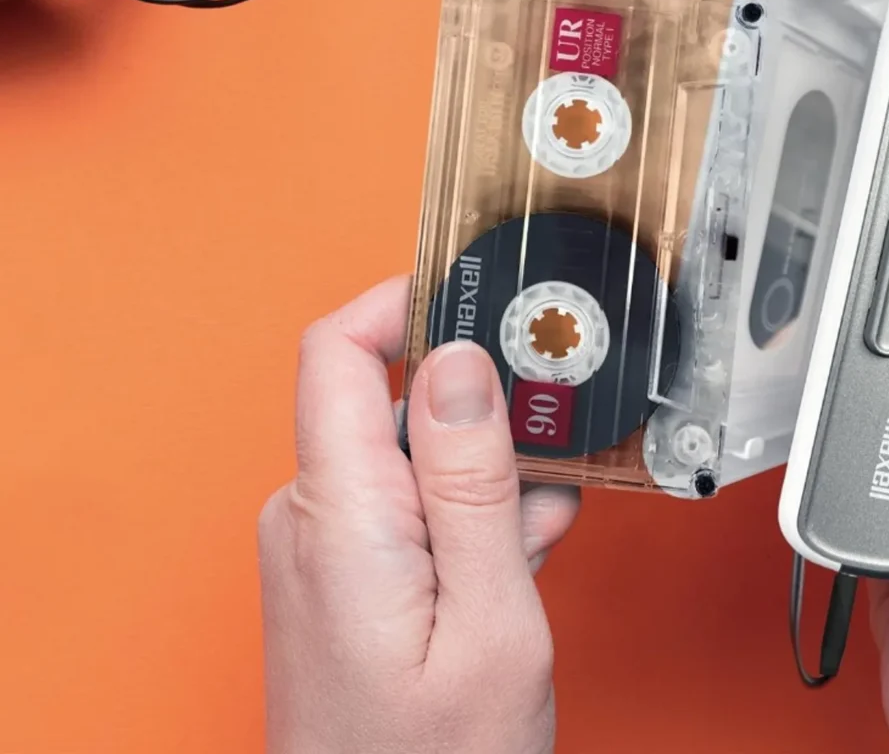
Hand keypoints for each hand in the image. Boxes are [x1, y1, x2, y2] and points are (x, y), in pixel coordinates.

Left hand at [259, 277, 579, 753]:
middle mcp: (313, 518)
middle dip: (481, 406)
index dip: (407, 301)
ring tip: (541, 522)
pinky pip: (406, 503)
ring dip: (485, 469)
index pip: (339, 349)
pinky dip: (467, 510)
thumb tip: (458, 361)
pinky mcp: (341, 574)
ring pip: (411, 454)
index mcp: (339, 514)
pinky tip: (516, 550)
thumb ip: (471, 482)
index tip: (481, 294)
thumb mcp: (487, 619)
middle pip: (390, 396)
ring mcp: (323, 549)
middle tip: (551, 440)